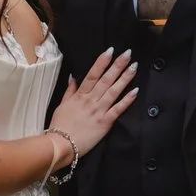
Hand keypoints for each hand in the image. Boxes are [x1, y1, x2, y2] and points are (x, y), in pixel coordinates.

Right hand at [48, 48, 137, 162]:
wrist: (60, 145)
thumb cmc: (59, 126)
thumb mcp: (61, 105)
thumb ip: (69, 91)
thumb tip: (73, 77)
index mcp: (80, 96)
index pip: (92, 75)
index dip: (102, 62)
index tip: (110, 50)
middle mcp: (91, 101)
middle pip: (106, 79)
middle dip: (117, 65)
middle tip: (128, 53)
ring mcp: (99, 111)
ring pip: (113, 91)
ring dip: (125, 78)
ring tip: (134, 67)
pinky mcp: (105, 123)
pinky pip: (118, 109)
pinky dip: (127, 100)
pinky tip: (135, 91)